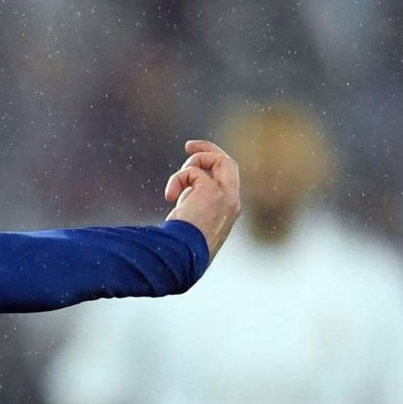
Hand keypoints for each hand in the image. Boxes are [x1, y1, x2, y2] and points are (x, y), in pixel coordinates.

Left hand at [164, 138, 240, 256]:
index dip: (213, 167)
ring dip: (195, 162)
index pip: (227, 180)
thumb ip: (193, 206)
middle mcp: (233, 202)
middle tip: (188, 145)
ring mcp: (226, 196)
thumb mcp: (191, 224)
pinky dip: (178, 179)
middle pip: (229, 164)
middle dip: (209, 150)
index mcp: (229, 212)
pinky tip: (169, 197)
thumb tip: (182, 193)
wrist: (183, 258)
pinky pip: (194, 171)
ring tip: (176, 185)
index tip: (193, 163)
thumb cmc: (181, 249)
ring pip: (219, 160)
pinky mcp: (212, 192)